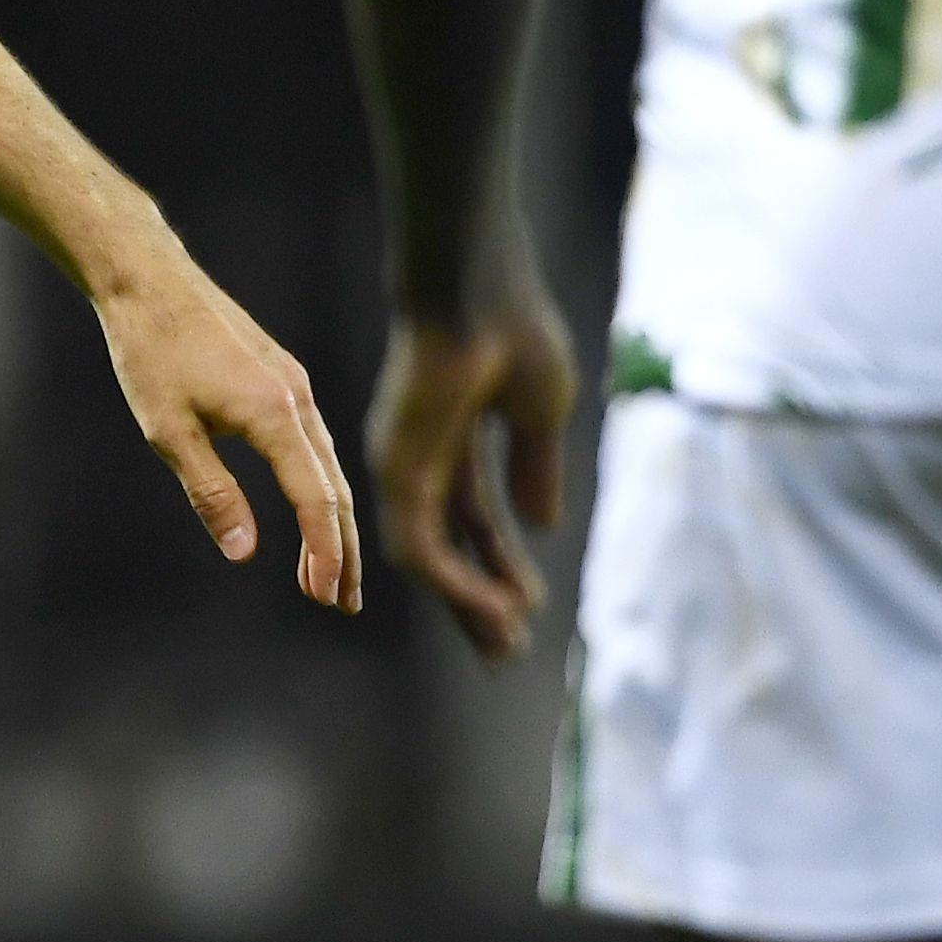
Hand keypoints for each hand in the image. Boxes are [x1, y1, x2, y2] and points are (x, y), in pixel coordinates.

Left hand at [92, 254, 362, 612]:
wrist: (148, 279)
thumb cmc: (149, 351)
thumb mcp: (167, 430)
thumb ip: (210, 491)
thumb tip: (243, 553)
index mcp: (274, 414)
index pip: (316, 499)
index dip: (326, 553)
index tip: (329, 599)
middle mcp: (297, 399)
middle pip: (335, 488)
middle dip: (342, 550)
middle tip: (345, 605)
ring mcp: (294, 386)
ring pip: (328, 466)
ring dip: (333, 522)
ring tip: (330, 572)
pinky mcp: (282, 378)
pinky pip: (315, 443)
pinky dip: (320, 485)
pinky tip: (312, 508)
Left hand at [367, 290, 572, 661]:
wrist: (478, 290)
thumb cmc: (511, 330)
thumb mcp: (538, 414)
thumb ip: (534, 468)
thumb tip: (543, 522)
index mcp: (454, 444)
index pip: (473, 522)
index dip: (499, 566)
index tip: (526, 607)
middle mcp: (421, 461)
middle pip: (446, 548)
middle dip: (475, 600)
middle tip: (503, 651)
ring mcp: (404, 466)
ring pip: (428, 557)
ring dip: (467, 602)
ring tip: (506, 639)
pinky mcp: (398, 469)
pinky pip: (422, 544)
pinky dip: (457, 582)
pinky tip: (494, 605)